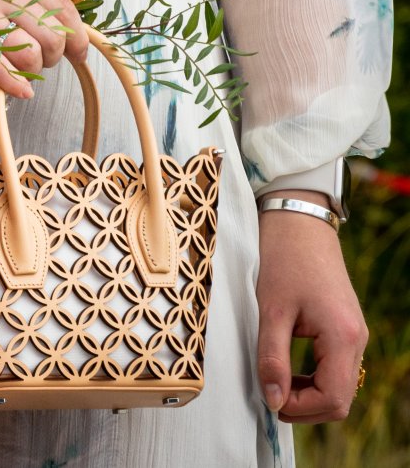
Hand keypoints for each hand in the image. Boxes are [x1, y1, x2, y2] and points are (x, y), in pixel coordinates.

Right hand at [0, 0, 87, 96]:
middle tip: (35, 60)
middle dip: (51, 56)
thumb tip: (67, 35)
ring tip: (14, 66)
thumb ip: (25, 1)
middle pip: (52, 34)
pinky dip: (14, 83)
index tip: (78, 52)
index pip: (61, 6)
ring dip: (29, 69)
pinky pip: (1, 67)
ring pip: (31, 54)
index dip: (77, 35)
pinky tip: (20, 89)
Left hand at [257, 202, 366, 422]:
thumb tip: (273, 400)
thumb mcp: (271, 309)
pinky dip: (314, 377)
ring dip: (309, 393)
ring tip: (275, 379)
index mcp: (343, 336)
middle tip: (270, 394)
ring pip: (340, 385)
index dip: (300, 407)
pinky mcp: (346, 327)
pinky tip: (288, 367)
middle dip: (305, 405)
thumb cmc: (283, 258)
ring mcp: (354, 333)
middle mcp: (357, 339)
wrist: (299, 218)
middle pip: (340, 398)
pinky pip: (336, 367)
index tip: (269, 398)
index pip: (333, 398)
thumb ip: (272, 358)